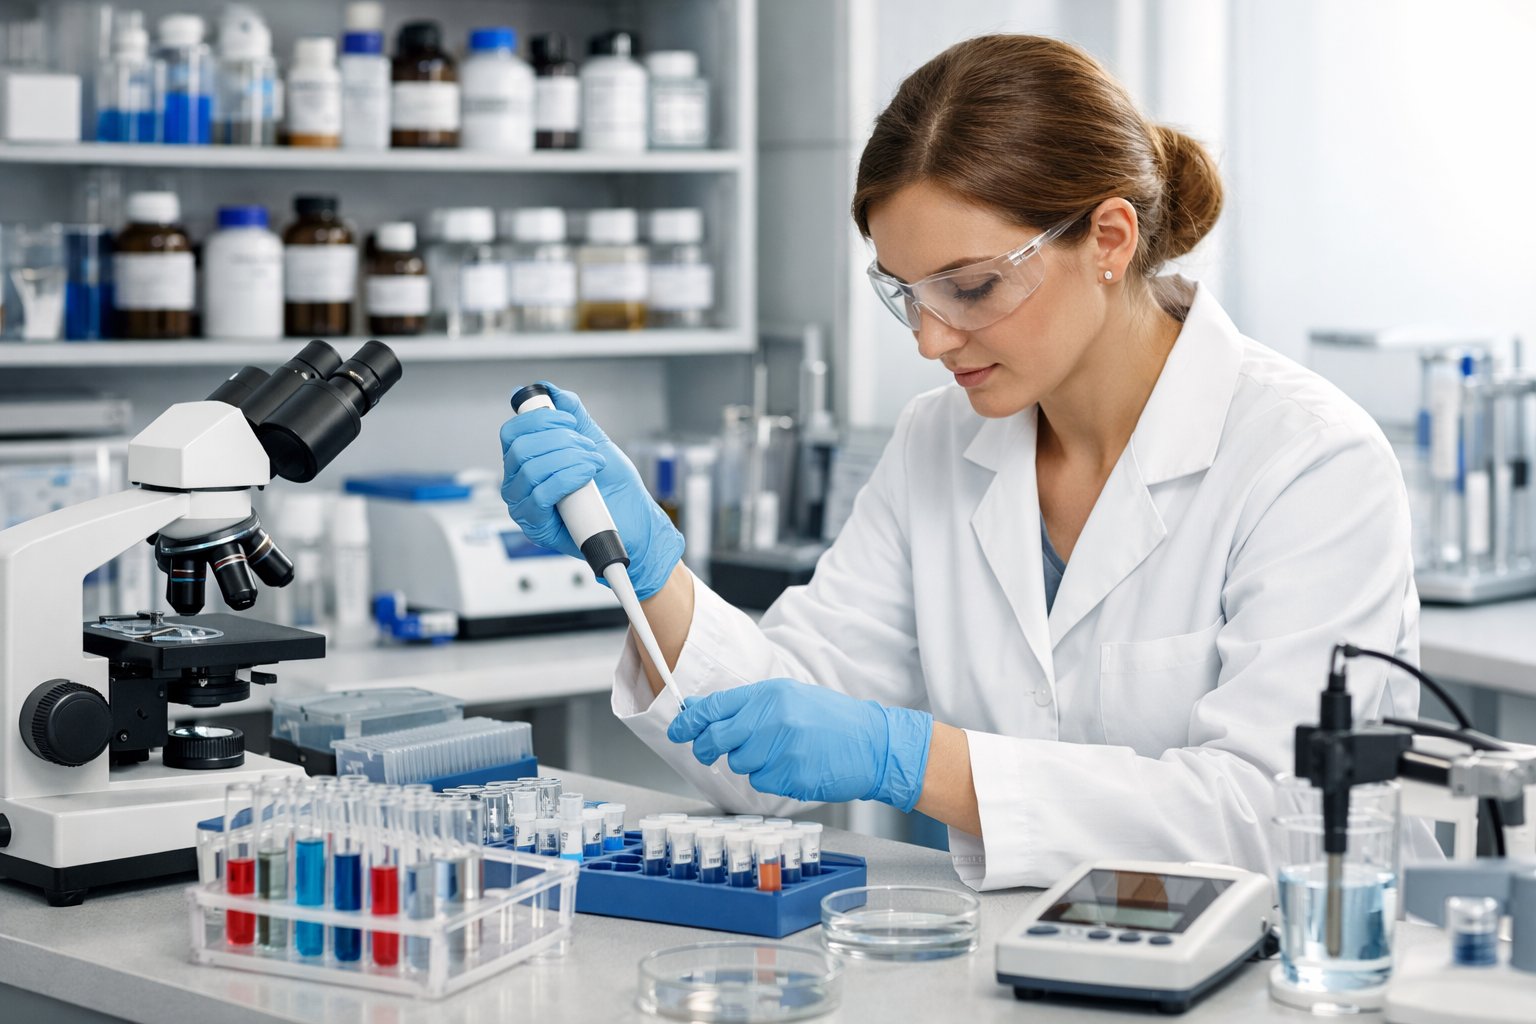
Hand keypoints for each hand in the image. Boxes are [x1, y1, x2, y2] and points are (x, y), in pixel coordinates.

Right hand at [499, 382, 683, 599]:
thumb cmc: (616, 489)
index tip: (570, 422)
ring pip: (530, 469)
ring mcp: (524, 504)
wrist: (636, 523)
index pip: (513, 431)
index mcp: (528, 459)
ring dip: (569, 460)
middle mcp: (519, 481)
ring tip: (592, 466)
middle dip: (561, 441)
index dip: (540, 419)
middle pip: (520, 447)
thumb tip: (551, 390)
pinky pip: (539, 495)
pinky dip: (566, 480)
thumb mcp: (595, 442)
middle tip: (587, 449)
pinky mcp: (535, 526)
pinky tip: (586, 480)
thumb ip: (573, 415)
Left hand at [667, 679, 933, 811]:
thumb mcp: (789, 699)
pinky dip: (771, 779)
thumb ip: (747, 706)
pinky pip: (762, 782)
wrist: (874, 744)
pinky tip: (792, 767)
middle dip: (708, 748)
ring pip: (739, 763)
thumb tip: (703, 711)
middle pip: (718, 738)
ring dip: (751, 763)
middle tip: (710, 752)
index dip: (690, 721)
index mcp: (771, 694)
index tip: (677, 730)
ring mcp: (783, 746)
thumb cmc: (832, 722)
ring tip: (779, 754)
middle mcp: (774, 717)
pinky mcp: (792, 773)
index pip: (716, 706)